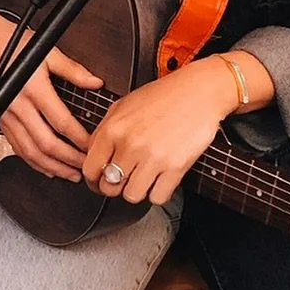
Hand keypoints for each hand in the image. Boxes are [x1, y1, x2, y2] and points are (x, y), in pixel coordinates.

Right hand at [0, 5, 102, 181]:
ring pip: (30, 152)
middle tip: (84, 167)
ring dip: (51, 167)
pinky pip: (17, 148)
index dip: (79, 139)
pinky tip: (46, 168)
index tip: (92, 146)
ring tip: (69, 174)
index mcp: (34, 90)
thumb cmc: (12, 45)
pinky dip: (32, 162)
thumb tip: (95, 82)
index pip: (62, 123)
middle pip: (46, 144)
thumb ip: (73, 70)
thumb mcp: (49, 53)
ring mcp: (7, 117)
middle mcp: (19, 107)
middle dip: (68, 160)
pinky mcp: (0, 121)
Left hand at [81, 59, 232, 206]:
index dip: (94, 180)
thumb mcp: (123, 105)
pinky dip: (158, 193)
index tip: (99, 182)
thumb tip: (92, 154)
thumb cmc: (164, 96)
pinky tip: (160, 180)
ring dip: (137, 190)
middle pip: (109, 187)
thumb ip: (104, 130)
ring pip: (132, 196)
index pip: (90, 169)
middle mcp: (130, 145)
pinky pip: (157, 197)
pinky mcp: (175, 167)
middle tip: (123, 181)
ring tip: (144, 178)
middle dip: (115, 187)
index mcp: (113, 129)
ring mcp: (153, 157)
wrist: (199, 92)